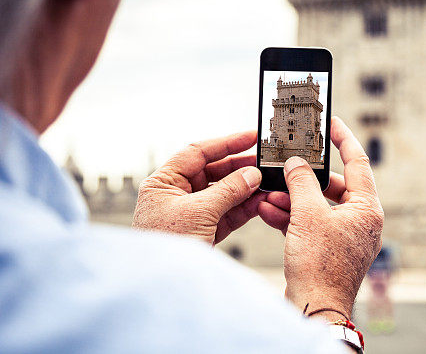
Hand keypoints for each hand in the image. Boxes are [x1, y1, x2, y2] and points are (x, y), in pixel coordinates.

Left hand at [133, 131, 264, 244]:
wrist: (159, 287)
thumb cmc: (164, 248)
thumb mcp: (198, 213)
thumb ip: (228, 190)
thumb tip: (251, 174)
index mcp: (164, 183)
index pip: (197, 152)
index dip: (225, 143)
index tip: (250, 137)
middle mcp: (175, 195)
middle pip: (213, 172)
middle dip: (239, 168)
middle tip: (263, 163)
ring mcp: (190, 214)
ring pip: (223, 193)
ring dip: (244, 189)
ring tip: (266, 184)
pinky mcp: (202, 232)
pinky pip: (226, 213)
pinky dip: (243, 208)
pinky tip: (259, 202)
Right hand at [257, 117, 383, 316]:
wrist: (314, 308)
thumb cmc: (320, 265)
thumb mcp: (308, 215)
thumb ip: (301, 182)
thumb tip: (295, 163)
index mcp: (367, 208)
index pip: (358, 162)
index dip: (343, 139)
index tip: (331, 122)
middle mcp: (360, 220)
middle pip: (333, 185)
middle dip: (305, 177)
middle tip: (287, 163)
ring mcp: (344, 235)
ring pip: (317, 204)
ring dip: (292, 197)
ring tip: (268, 192)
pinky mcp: (327, 248)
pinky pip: (310, 223)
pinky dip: (290, 216)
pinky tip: (267, 209)